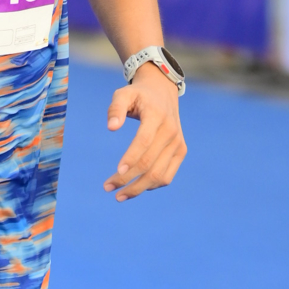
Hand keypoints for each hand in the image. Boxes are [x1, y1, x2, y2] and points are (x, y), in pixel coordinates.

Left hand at [103, 63, 186, 200]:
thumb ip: (115, 108)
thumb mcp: (123, 94)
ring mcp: (178, 143)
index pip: (144, 141)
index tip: (116, 171)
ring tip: (119, 195)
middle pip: (150, 162)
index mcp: (156, 116)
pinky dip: (152, 185)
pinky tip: (135, 187)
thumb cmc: (138, 95)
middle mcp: (171, 131)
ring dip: (139, 188)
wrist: (162, 93)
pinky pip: (167, 176)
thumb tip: (111, 127)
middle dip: (128, 179)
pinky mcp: (181, 152)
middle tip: (107, 187)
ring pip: (159, 174)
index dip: (131, 158)